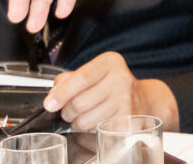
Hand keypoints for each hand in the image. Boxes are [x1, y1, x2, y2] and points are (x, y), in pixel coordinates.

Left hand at [44, 52, 178, 130]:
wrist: (143, 99)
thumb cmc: (112, 85)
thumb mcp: (93, 73)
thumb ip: (69, 80)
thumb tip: (53, 97)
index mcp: (110, 62)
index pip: (81, 78)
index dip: (62, 93)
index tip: (50, 104)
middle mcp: (120, 78)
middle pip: (79, 102)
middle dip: (67, 111)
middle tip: (69, 111)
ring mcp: (125, 100)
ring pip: (85, 120)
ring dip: (77, 122)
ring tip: (84, 116)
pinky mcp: (125, 119)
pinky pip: (95, 129)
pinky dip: (89, 129)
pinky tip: (95, 121)